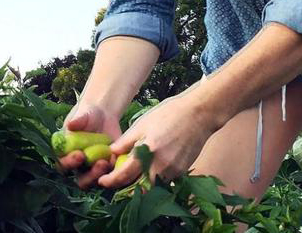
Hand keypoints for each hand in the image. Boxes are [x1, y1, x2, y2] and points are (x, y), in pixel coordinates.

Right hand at [55, 104, 121, 189]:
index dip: (70, 163)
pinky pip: (111, 176)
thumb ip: (77, 121)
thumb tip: (71, 124)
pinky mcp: (108, 168)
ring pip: (96, 182)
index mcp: (66, 155)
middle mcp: (79, 167)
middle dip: (89, 176)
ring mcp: (93, 169)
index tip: (80, 154)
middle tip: (99, 163)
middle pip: (81, 180)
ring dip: (102, 176)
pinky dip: (115, 173)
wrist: (103, 115)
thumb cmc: (87, 115)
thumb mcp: (82, 115)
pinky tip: (119, 162)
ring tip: (108, 162)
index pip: (63, 164)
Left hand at [98, 89, 214, 188]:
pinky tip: (153, 166)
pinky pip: (164, 180)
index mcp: (147, 152)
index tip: (102, 181)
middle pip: (137, 187)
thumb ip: (127, 141)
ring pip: (151, 186)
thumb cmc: (170, 114)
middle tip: (118, 178)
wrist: (199, 114)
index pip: (124, 175)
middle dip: (125, 186)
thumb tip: (112, 152)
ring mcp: (172, 171)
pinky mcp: (182, 172)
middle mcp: (160, 166)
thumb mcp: (144, 123)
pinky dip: (155, 177)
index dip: (111, 181)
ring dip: (141, 183)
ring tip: (135, 172)